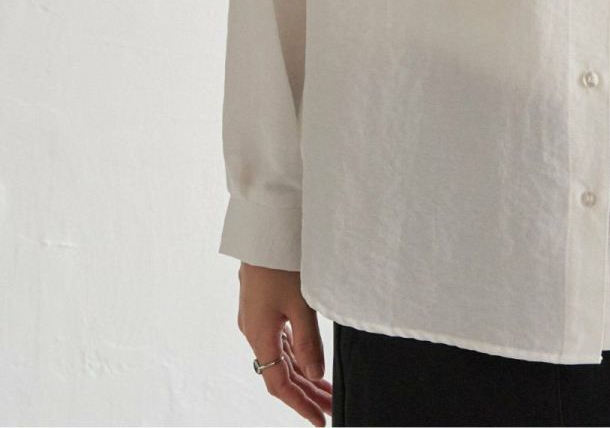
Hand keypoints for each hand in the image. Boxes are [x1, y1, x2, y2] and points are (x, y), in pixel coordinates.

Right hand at [236, 263, 333, 425]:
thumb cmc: (281, 260)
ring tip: (325, 390)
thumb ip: (308, 342)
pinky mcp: (263, 304)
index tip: (320, 419)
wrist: (264, 226)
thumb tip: (315, 374)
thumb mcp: (300, 303)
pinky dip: (295, 354)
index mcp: (259, 335)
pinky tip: (308, 360)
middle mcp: (254, 330)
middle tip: (330, 408)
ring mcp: (257, 317)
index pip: (278, 384)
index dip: (300, 405)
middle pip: (280, 372)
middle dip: (305, 393)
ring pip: (280, 356)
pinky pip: (279, 340)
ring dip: (302, 374)